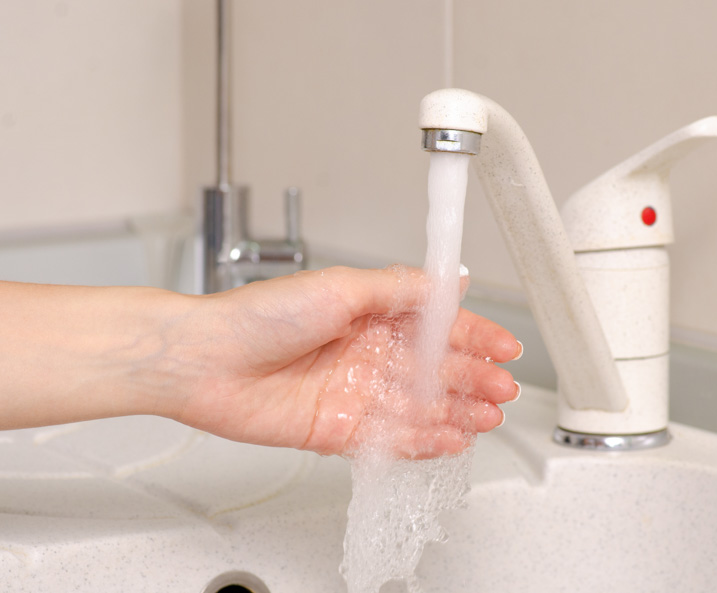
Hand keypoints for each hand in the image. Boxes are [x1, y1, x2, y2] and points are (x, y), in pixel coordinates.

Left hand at [172, 266, 520, 457]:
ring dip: (455, 412)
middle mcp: (365, 352)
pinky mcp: (338, 429)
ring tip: (487, 419)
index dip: (474, 336)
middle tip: (503, 390)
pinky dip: (422, 440)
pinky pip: (389, 438)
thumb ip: (400, 289)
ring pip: (418, 406)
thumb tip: (450, 280)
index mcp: (369, 314)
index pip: (435, 325)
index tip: (504, 346)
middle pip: (433, 369)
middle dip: (472, 379)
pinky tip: (449, 440)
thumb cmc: (259, 315)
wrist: (205, 361)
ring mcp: (354, 392)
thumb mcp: (340, 287)